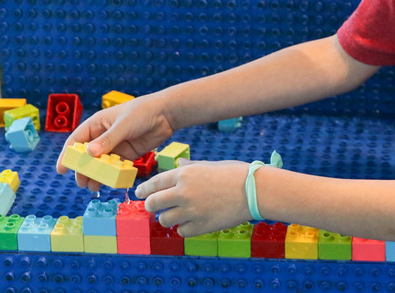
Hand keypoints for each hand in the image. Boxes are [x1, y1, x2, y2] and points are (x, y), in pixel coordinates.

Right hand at [55, 92, 175, 191]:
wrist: (166, 114)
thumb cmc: (142, 112)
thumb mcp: (123, 125)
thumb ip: (107, 140)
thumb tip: (89, 153)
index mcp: (97, 124)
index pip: (76, 140)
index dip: (67, 155)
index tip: (61, 169)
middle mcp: (103, 136)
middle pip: (86, 156)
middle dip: (82, 169)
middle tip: (81, 182)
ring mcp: (115, 146)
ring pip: (100, 164)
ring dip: (95, 175)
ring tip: (92, 187)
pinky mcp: (126, 154)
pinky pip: (114, 167)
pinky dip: (110, 175)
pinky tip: (108, 183)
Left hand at [136, 159, 251, 236]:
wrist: (254, 190)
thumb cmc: (235, 173)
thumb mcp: (210, 164)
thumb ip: (190, 166)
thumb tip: (178, 162)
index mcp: (185, 174)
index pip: (154, 183)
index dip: (143, 190)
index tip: (140, 194)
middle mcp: (184, 192)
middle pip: (152, 204)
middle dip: (151, 206)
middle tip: (155, 207)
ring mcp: (191, 211)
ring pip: (164, 220)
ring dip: (168, 218)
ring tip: (178, 214)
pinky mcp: (200, 226)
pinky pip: (181, 231)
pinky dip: (184, 227)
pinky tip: (194, 221)